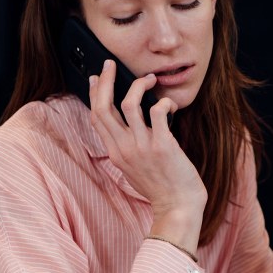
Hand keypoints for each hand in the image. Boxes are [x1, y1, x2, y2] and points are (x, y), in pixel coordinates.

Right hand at [89, 60, 206, 252]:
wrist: (178, 208)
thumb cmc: (161, 189)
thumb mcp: (133, 170)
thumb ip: (127, 149)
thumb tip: (126, 130)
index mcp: (116, 153)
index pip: (97, 117)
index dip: (94, 95)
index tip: (95, 78)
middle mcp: (124, 148)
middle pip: (104, 107)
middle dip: (105, 81)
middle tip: (110, 64)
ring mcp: (142, 146)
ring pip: (129, 104)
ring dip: (137, 85)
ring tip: (149, 79)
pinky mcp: (162, 145)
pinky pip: (157, 112)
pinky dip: (163, 101)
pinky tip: (169, 102)